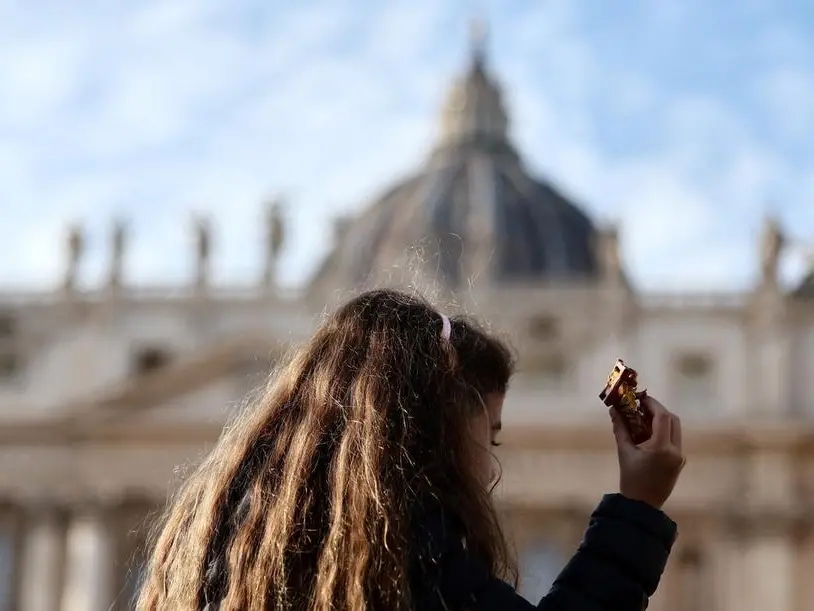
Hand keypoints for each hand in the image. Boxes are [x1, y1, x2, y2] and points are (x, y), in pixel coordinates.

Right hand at [610, 393, 685, 509]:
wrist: (642, 506)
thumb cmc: (631, 479)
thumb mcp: (624, 451)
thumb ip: (620, 428)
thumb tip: (614, 410)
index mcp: (662, 448)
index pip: (663, 417)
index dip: (652, 404)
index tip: (640, 398)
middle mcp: (675, 451)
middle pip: (673, 420)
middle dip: (658, 410)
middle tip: (642, 406)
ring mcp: (680, 457)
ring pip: (675, 429)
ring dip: (662, 420)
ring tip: (644, 418)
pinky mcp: (679, 462)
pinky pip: (674, 439)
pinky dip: (663, 431)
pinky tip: (649, 433)